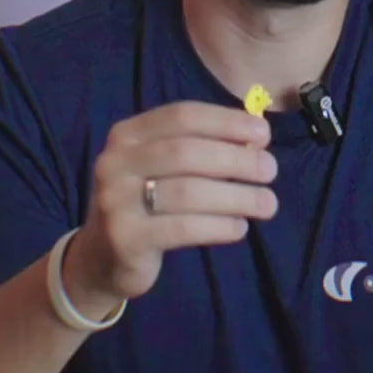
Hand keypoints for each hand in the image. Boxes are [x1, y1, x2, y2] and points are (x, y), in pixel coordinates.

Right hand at [65, 101, 276, 305]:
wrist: (101, 257)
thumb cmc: (146, 202)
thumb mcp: (162, 167)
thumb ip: (201, 148)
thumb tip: (256, 138)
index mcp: (127, 134)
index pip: (182, 115)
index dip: (226, 121)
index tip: (264, 133)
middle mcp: (115, 162)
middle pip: (187, 152)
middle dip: (237, 159)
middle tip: (271, 170)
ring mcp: (115, 201)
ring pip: (188, 192)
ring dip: (237, 196)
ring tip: (267, 203)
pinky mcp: (126, 239)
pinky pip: (183, 228)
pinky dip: (219, 226)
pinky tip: (240, 227)